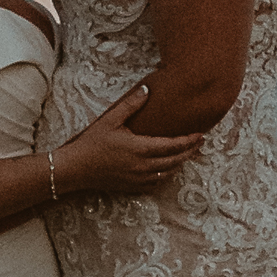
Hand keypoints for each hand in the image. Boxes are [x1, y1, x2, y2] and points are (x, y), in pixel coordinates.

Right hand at [52, 82, 209, 196]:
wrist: (76, 168)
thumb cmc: (92, 143)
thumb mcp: (110, 120)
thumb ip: (130, 105)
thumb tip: (147, 89)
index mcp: (140, 148)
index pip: (173, 146)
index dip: (189, 141)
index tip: (200, 134)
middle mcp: (143, 166)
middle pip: (175, 160)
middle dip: (190, 152)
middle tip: (200, 143)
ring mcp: (138, 179)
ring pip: (168, 174)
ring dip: (180, 164)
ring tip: (188, 154)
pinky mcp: (132, 187)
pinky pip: (156, 184)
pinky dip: (166, 176)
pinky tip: (168, 170)